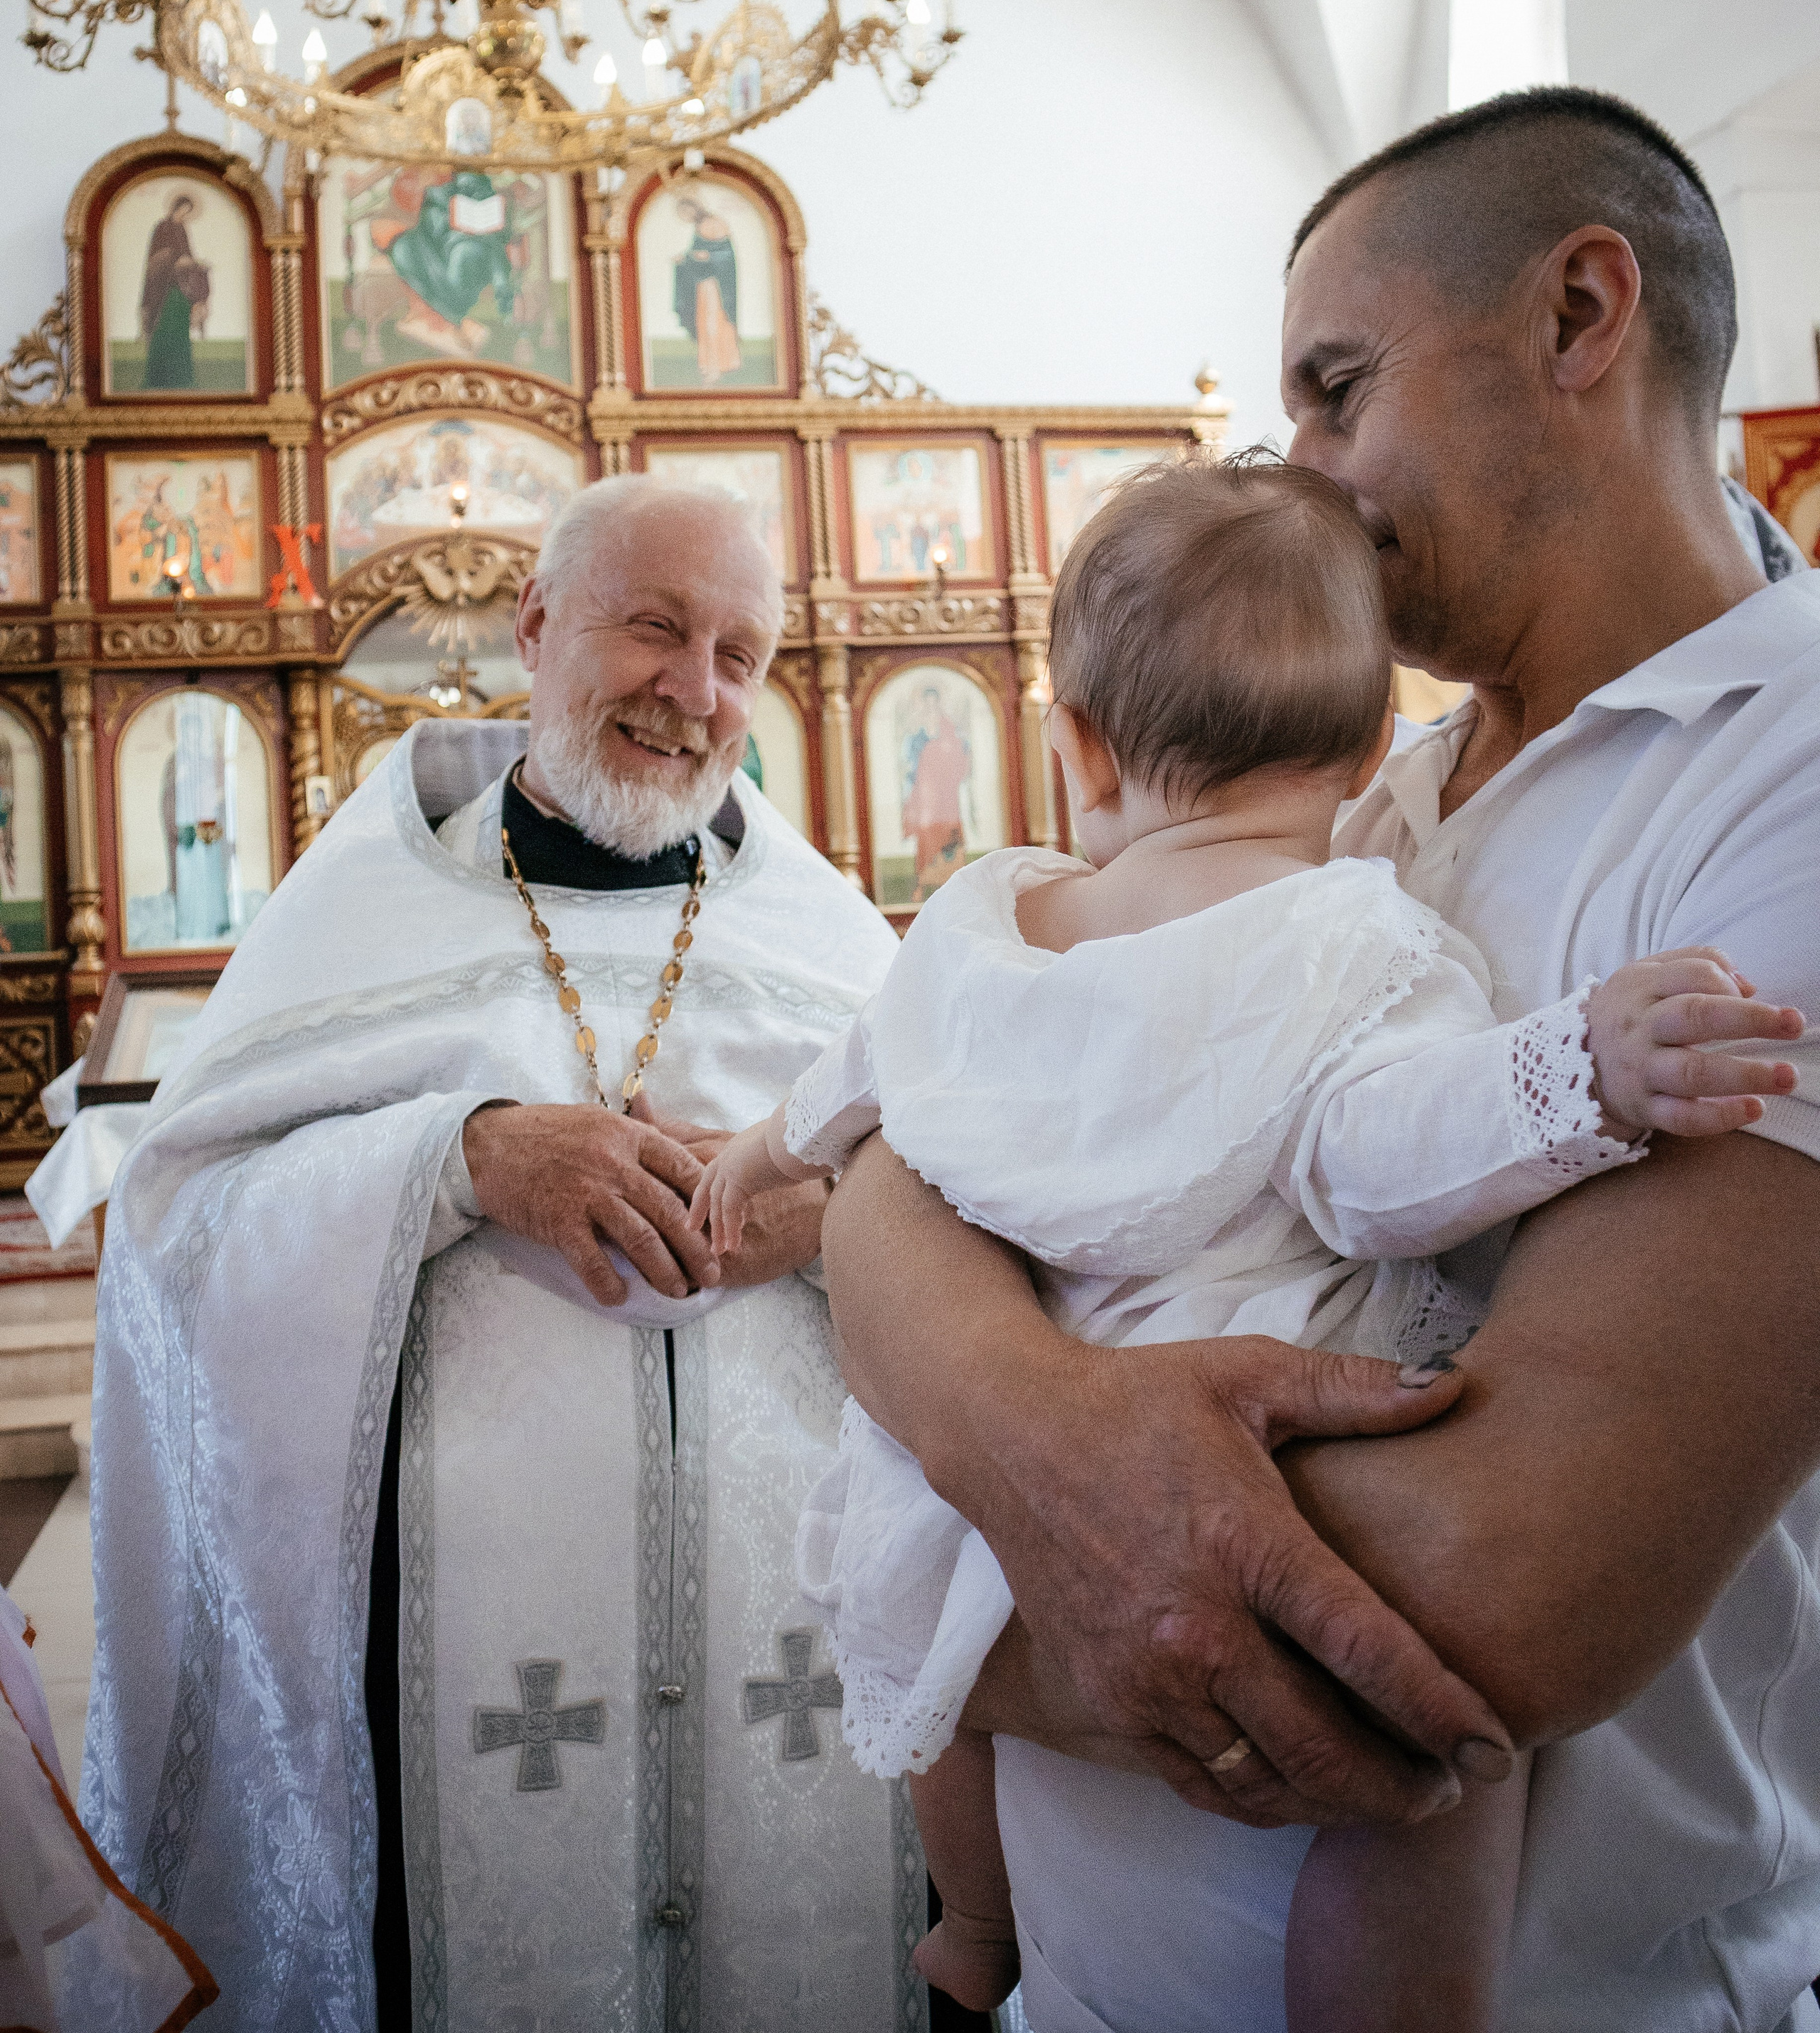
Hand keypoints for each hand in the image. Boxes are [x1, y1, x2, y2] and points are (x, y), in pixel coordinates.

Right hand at [461, 1101, 718, 1305]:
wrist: (488, 1143)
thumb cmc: (546, 1133)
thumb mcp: (598, 1122)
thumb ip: (637, 1139)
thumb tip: (678, 1161)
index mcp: (628, 1137)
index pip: (683, 1169)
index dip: (707, 1201)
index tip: (722, 1226)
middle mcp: (614, 1164)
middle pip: (670, 1211)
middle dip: (697, 1247)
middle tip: (714, 1273)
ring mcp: (588, 1193)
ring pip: (640, 1239)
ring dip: (664, 1271)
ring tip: (679, 1291)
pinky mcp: (560, 1220)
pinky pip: (593, 1260)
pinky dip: (608, 1283)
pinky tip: (620, 1298)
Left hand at [689, 1121, 800, 1257]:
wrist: (803, 1132)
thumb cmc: (802, 1139)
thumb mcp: (784, 1150)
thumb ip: (778, 1162)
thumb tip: (790, 1170)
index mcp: (739, 1146)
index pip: (718, 1172)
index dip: (713, 1191)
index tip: (710, 1208)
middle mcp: (730, 1155)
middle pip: (708, 1187)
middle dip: (700, 1209)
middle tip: (691, 1228)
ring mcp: (731, 1166)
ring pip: (717, 1203)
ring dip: (718, 1229)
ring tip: (718, 1250)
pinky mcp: (738, 1179)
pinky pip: (730, 1210)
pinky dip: (731, 1230)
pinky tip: (734, 1246)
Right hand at [955, 1334, 1510, 1829]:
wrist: (1011, 1436)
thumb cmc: (1139, 1402)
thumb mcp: (1247, 1375)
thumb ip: (1355, 1388)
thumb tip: (1454, 1383)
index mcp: (1245, 1544)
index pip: (1366, 1650)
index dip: (1442, 1711)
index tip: (1496, 1747)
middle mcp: (1196, 1627)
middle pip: (1323, 1748)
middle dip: (1404, 1787)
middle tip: (1454, 1789)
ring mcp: (1146, 1676)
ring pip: (1264, 1783)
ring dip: (1337, 1805)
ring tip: (1389, 1797)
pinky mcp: (1109, 1701)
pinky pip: (1201, 1780)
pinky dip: (1262, 1798)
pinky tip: (1300, 1784)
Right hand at [1588, 946, 1802, 1136]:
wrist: (1575, 1061)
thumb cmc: (1630, 1012)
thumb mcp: (1648, 973)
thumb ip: (1699, 963)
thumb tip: (1749, 987)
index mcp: (1640, 988)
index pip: (1691, 975)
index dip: (1728, 982)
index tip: (1755, 996)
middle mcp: (1638, 1029)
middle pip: (1694, 1018)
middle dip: (1749, 1020)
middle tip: (1794, 1024)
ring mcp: (1640, 1071)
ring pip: (1691, 1073)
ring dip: (1744, 1074)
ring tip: (1786, 1076)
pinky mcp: (1644, 1109)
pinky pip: (1681, 1118)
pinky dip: (1719, 1118)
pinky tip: (1754, 1109)